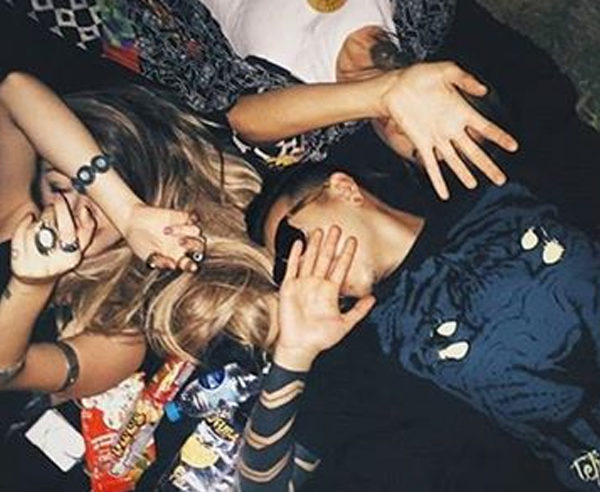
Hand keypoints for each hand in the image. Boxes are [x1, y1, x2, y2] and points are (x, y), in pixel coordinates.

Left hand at [11, 194, 94, 283]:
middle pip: (48, 228)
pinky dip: (22, 224)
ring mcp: (35, 266)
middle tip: (52, 207)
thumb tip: (85, 210)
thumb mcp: (78, 245)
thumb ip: (87, 228)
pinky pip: (18, 236)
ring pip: (32, 231)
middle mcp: (54, 265)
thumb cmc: (61, 256)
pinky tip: (29, 221)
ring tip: (43, 222)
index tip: (59, 197)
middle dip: (49, 213)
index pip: (68, 231)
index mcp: (72, 257)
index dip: (63, 212)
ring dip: (37, 221)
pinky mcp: (19, 265)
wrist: (39, 278)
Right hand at [121, 204, 206, 271]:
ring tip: (167, 231)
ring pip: (198, 233)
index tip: (192, 267)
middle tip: (180, 242)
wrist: (132, 221)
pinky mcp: (182, 217)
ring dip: (187, 232)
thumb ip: (159, 261)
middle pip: (199, 248)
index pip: (189, 264)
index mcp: (176, 257)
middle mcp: (183, 245)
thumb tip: (173, 266)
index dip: (193, 266)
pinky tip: (178, 221)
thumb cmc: (139, 241)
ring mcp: (184, 231)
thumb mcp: (146, 254)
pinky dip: (190, 220)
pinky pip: (194, 219)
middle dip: (194, 246)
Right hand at [275, 226, 375, 370]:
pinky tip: (299, 244)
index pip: (340, 268)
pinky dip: (295, 256)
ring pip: (310, 260)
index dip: (346, 254)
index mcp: (330, 292)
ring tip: (319, 230)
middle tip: (336, 227)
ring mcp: (302, 285)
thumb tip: (373, 298)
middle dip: (331, 243)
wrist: (300, 346)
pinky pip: (292, 268)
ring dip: (314, 245)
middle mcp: (317, 285)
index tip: (352, 240)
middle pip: (325, 259)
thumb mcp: (345, 324)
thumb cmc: (320, 338)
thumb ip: (359, 311)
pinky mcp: (289, 288)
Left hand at [379, 61, 518, 198]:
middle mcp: (451, 128)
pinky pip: (431, 165)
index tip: (513, 147)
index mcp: (461, 110)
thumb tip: (483, 89)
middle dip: (487, 165)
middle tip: (501, 179)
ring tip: (474, 185)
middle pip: (474, 151)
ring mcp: (436, 138)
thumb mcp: (445, 70)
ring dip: (464, 173)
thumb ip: (465, 79)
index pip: (485, 128)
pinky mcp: (421, 144)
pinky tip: (443, 193)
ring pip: (455, 161)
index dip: (499, 137)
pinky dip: (438, 180)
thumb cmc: (418, 76)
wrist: (394, 86)